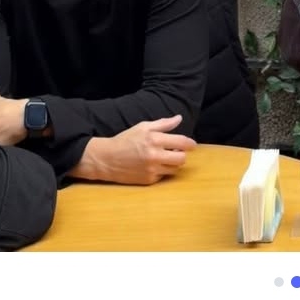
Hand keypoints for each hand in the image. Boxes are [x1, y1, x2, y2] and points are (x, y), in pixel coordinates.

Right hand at [68, 116, 196, 184]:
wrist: (106, 159)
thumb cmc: (125, 140)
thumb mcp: (143, 127)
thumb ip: (163, 124)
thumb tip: (179, 118)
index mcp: (154, 140)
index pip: (182, 142)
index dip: (190, 143)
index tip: (192, 144)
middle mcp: (154, 156)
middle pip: (182, 159)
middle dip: (182, 155)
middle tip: (177, 152)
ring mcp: (151, 170)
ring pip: (174, 169)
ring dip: (173, 163)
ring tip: (164, 158)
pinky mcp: (148, 181)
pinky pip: (163, 176)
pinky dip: (161, 171)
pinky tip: (153, 165)